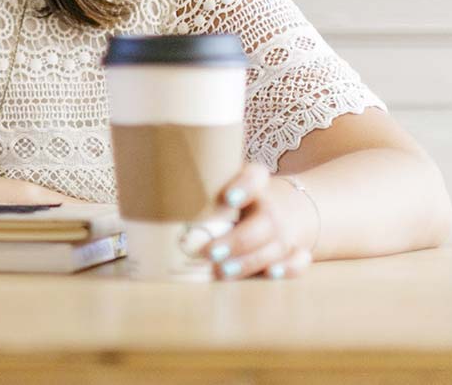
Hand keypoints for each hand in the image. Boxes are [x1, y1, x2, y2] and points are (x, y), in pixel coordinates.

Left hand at [205, 163, 318, 279]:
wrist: (281, 209)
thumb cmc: (235, 198)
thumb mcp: (221, 185)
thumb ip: (198, 189)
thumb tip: (153, 199)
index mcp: (254, 182)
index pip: (255, 176)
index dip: (245, 186)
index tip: (229, 198)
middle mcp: (271, 206)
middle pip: (264, 222)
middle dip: (237, 239)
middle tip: (211, 251)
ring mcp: (285, 231)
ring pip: (274, 246)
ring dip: (250, 260)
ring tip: (223, 270)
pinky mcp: (293, 251)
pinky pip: (299, 260)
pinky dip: (289, 268)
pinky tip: (270, 274)